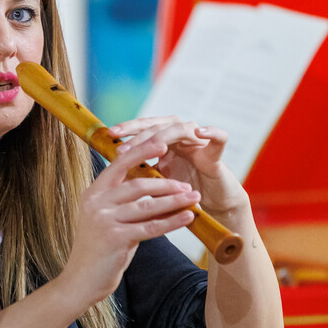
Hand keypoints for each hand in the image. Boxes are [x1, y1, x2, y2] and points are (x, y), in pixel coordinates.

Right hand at [58, 137, 200, 302]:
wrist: (81, 279)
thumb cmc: (98, 248)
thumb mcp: (105, 218)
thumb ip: (122, 201)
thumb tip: (153, 185)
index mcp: (93, 193)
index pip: (118, 164)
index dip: (141, 152)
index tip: (163, 143)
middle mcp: (96, 203)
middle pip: (138, 185)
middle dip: (167, 184)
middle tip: (188, 184)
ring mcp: (104, 220)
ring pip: (147, 206)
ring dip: (175, 201)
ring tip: (194, 198)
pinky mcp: (115, 238)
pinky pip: (151, 227)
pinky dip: (172, 221)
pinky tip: (188, 217)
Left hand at [109, 116, 248, 216]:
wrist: (209, 202)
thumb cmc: (180, 189)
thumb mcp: (155, 180)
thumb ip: (138, 171)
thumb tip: (109, 170)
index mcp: (163, 139)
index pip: (143, 127)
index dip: (128, 128)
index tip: (109, 134)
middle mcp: (179, 135)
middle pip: (158, 126)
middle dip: (140, 135)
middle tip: (123, 148)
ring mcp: (198, 142)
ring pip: (180, 129)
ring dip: (165, 136)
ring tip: (152, 145)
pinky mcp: (216, 153)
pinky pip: (219, 137)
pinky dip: (212, 132)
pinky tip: (199, 131)